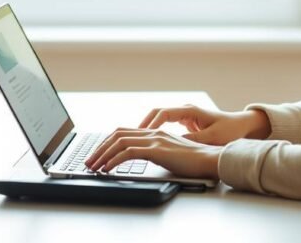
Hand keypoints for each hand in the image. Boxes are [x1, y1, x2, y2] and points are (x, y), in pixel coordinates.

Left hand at [84, 128, 222, 178]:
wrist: (211, 160)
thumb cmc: (194, 161)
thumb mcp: (170, 154)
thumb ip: (155, 152)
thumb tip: (140, 159)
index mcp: (155, 132)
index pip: (123, 132)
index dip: (107, 141)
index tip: (97, 154)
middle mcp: (153, 132)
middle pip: (117, 134)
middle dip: (99, 147)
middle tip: (89, 161)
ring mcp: (155, 139)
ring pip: (119, 141)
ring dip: (103, 154)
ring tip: (94, 166)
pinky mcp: (157, 149)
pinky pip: (129, 152)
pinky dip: (114, 160)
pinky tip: (108, 168)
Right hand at [139, 105, 270, 145]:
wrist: (243, 126)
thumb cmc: (230, 130)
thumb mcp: (212, 137)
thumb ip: (194, 140)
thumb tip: (175, 144)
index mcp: (190, 110)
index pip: (163, 113)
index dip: (151, 124)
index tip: (142, 134)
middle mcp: (185, 111)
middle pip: (157, 113)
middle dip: (144, 124)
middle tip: (131, 136)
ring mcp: (185, 117)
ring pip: (160, 119)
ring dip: (148, 129)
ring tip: (136, 140)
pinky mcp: (186, 124)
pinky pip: (166, 126)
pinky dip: (156, 133)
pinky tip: (150, 143)